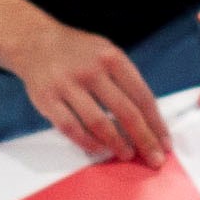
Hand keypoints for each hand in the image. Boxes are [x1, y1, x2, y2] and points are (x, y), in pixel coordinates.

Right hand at [5, 22, 169, 166]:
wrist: (35, 41)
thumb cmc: (77, 52)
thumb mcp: (106, 53)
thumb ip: (125, 80)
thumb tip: (148, 118)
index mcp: (112, 58)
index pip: (142, 96)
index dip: (156, 123)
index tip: (164, 142)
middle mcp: (91, 70)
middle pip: (125, 112)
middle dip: (144, 139)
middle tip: (154, 158)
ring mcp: (68, 84)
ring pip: (99, 123)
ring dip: (117, 144)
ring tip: (127, 154)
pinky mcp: (48, 99)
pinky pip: (71, 127)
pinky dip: (87, 142)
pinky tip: (99, 149)